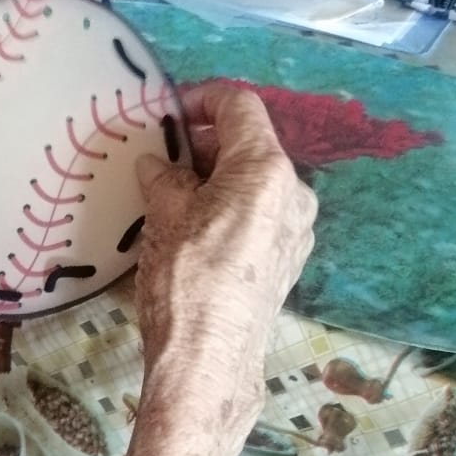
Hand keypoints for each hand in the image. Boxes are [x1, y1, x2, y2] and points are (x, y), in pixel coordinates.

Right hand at [134, 82, 316, 442]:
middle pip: (249, 144)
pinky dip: (226, 207)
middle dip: (203, 143)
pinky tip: (192, 229)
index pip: (239, 105)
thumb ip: (164, 177)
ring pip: (253, 182)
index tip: (168, 111)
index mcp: (266, 170)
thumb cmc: (184, 277)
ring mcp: (296, 229)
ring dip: (213, 177)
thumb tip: (159, 164)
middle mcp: (293, 193)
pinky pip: (257, 214)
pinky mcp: (287, 259)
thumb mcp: (164, 215)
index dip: (201, 97)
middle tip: (160, 157)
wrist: (207, 357)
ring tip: (170, 195)